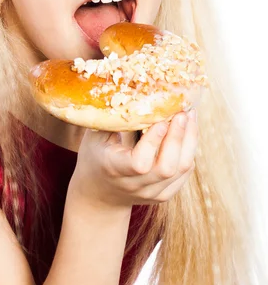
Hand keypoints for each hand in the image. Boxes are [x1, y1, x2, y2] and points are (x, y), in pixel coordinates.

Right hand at [70, 109, 197, 208]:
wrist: (100, 192)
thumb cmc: (96, 155)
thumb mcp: (95, 136)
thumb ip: (113, 118)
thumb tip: (134, 90)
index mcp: (115, 169)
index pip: (140, 163)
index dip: (153, 142)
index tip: (161, 119)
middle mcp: (135, 186)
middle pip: (167, 167)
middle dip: (178, 136)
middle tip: (182, 112)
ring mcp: (152, 193)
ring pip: (181, 169)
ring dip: (189, 140)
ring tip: (189, 117)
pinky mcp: (165, 194)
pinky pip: (185, 173)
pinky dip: (189, 150)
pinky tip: (188, 131)